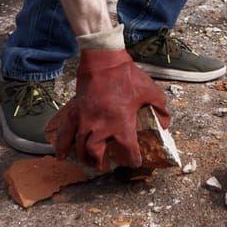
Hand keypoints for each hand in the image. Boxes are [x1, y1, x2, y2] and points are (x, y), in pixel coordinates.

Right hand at [45, 47, 171, 172]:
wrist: (104, 60)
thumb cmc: (127, 76)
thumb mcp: (151, 91)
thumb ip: (161, 109)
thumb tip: (165, 123)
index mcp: (121, 124)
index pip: (128, 151)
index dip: (133, 160)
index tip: (134, 163)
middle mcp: (100, 127)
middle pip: (96, 154)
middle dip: (100, 163)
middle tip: (105, 165)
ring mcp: (84, 121)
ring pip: (79, 148)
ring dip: (84, 158)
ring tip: (89, 161)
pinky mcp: (74, 113)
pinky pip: (64, 134)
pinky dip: (61, 146)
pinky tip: (61, 155)